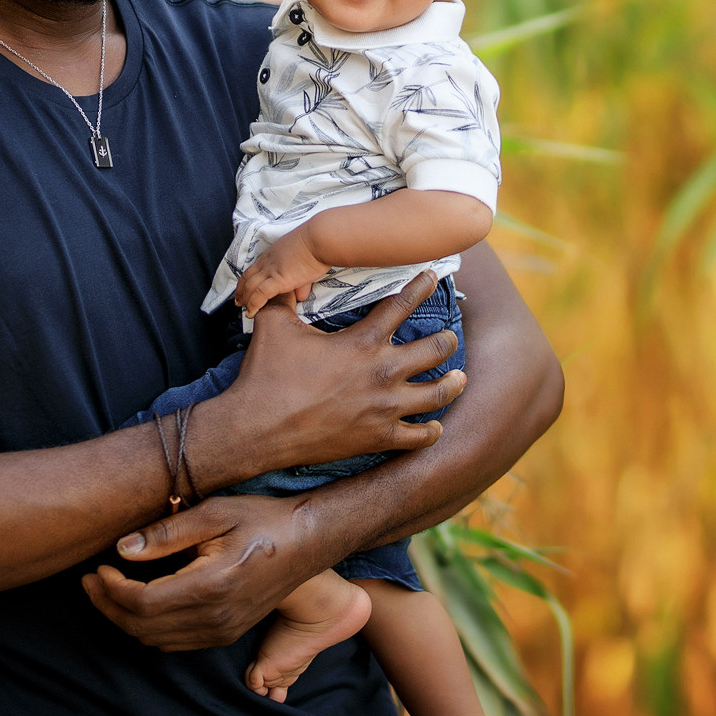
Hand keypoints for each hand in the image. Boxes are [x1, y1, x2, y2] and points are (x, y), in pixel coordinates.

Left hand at [82, 494, 328, 649]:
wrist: (308, 541)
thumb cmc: (262, 519)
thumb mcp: (214, 513)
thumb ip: (166, 533)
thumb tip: (122, 549)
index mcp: (211, 586)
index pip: (143, 602)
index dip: (111, 589)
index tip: (97, 568)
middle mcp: (216, 617)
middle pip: (143, 627)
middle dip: (108, 606)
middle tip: (90, 580)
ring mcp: (223, 630)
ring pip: (156, 641)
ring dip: (125, 619)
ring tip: (107, 590)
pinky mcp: (227, 633)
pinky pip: (175, 643)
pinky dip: (148, 628)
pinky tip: (140, 603)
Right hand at [192, 273, 461, 476]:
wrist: (257, 427)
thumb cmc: (266, 373)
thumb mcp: (274, 324)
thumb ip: (283, 296)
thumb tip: (278, 276)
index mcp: (363, 341)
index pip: (402, 304)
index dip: (421, 286)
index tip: (431, 277)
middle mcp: (383, 372)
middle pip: (437, 349)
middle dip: (447, 340)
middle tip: (449, 337)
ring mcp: (385, 408)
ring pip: (438, 393)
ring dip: (452, 383)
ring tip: (458, 377)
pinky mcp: (379, 438)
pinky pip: (419, 437)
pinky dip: (431, 431)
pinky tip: (434, 425)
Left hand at [236, 224, 328, 317]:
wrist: (320, 238)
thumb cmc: (317, 244)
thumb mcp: (304, 260)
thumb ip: (301, 281)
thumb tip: (301, 295)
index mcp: (273, 254)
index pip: (254, 268)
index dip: (248, 280)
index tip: (245, 288)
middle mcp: (268, 261)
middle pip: (247, 277)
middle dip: (241, 291)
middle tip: (239, 302)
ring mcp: (271, 270)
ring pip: (250, 287)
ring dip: (245, 300)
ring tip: (244, 310)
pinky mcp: (278, 279)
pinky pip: (260, 295)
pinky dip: (253, 305)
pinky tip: (252, 313)